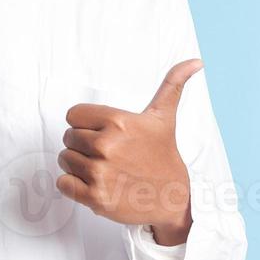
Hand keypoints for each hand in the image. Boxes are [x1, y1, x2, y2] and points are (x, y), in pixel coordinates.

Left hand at [55, 59, 202, 245]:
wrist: (172, 198)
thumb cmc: (163, 155)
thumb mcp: (164, 117)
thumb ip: (172, 84)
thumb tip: (196, 61)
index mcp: (118, 122)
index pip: (74, 115)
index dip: (85, 123)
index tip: (103, 132)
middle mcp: (107, 146)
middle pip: (68, 137)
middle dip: (83, 145)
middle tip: (107, 153)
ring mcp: (100, 173)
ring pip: (64, 159)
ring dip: (78, 165)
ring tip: (103, 168)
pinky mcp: (95, 197)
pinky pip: (63, 183)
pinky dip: (73, 185)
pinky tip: (95, 183)